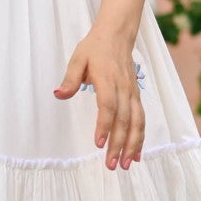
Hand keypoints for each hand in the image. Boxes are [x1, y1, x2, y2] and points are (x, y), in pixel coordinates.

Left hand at [53, 30, 142, 168]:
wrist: (117, 35)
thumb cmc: (95, 48)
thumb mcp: (77, 59)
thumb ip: (69, 79)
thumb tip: (58, 95)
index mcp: (108, 79)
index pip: (108, 106)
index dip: (104, 125)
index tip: (98, 143)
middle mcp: (123, 88)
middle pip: (124, 120)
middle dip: (119, 145)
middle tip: (111, 165)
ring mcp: (132, 93)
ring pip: (137, 123)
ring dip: (133, 145)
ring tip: (126, 165)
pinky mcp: (136, 97)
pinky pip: (141, 120)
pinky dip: (140, 138)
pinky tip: (136, 154)